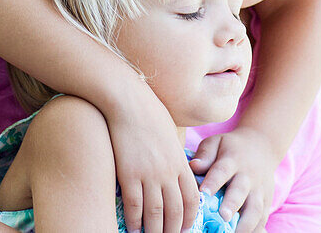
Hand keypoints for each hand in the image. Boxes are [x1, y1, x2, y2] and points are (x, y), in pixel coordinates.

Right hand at [105, 81, 198, 232]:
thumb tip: (177, 173)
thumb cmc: (150, 114)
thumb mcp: (171, 135)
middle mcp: (167, 172)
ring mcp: (148, 174)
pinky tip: (133, 228)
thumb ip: (176, 157)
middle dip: (173, 230)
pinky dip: (135, 221)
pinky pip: (134, 205)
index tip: (185, 228)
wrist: (129, 101)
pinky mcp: (129, 174)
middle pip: (175, 211)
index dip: (190, 218)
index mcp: (180, 162)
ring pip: (155, 214)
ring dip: (154, 231)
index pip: (192, 199)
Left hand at [189, 127, 279, 232]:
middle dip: (232, 204)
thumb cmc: (231, 148)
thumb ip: (205, 154)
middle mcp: (248, 175)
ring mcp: (259, 190)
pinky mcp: (267, 202)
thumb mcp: (217, 142)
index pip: (222, 170)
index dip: (213, 181)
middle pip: (240, 191)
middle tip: (222, 216)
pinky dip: (256, 230)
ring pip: (255, 208)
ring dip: (246, 223)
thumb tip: (193, 166)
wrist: (262, 146)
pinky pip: (263, 218)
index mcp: (232, 159)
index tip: (203, 192)